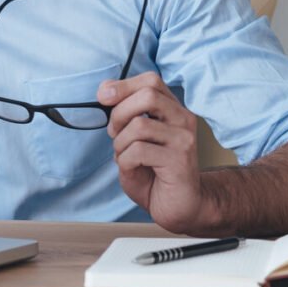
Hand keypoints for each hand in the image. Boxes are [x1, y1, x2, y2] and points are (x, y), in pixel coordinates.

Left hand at [98, 73, 207, 232]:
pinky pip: (139, 151)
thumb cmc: (153, 172)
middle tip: (114, 132)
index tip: (103, 98)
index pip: (151, 80)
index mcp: (172, 110)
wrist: (178, 206)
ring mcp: (184, 140)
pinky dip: (125, 161)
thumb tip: (105, 89)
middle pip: (148, 95)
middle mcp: (183, 120)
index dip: (123, 85)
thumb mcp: (133, 138)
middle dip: (119, 113)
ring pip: (139, 125)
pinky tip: (133, 169)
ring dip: (120, 143)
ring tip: (125, 156)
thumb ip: (124, 114)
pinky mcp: (180, 161)